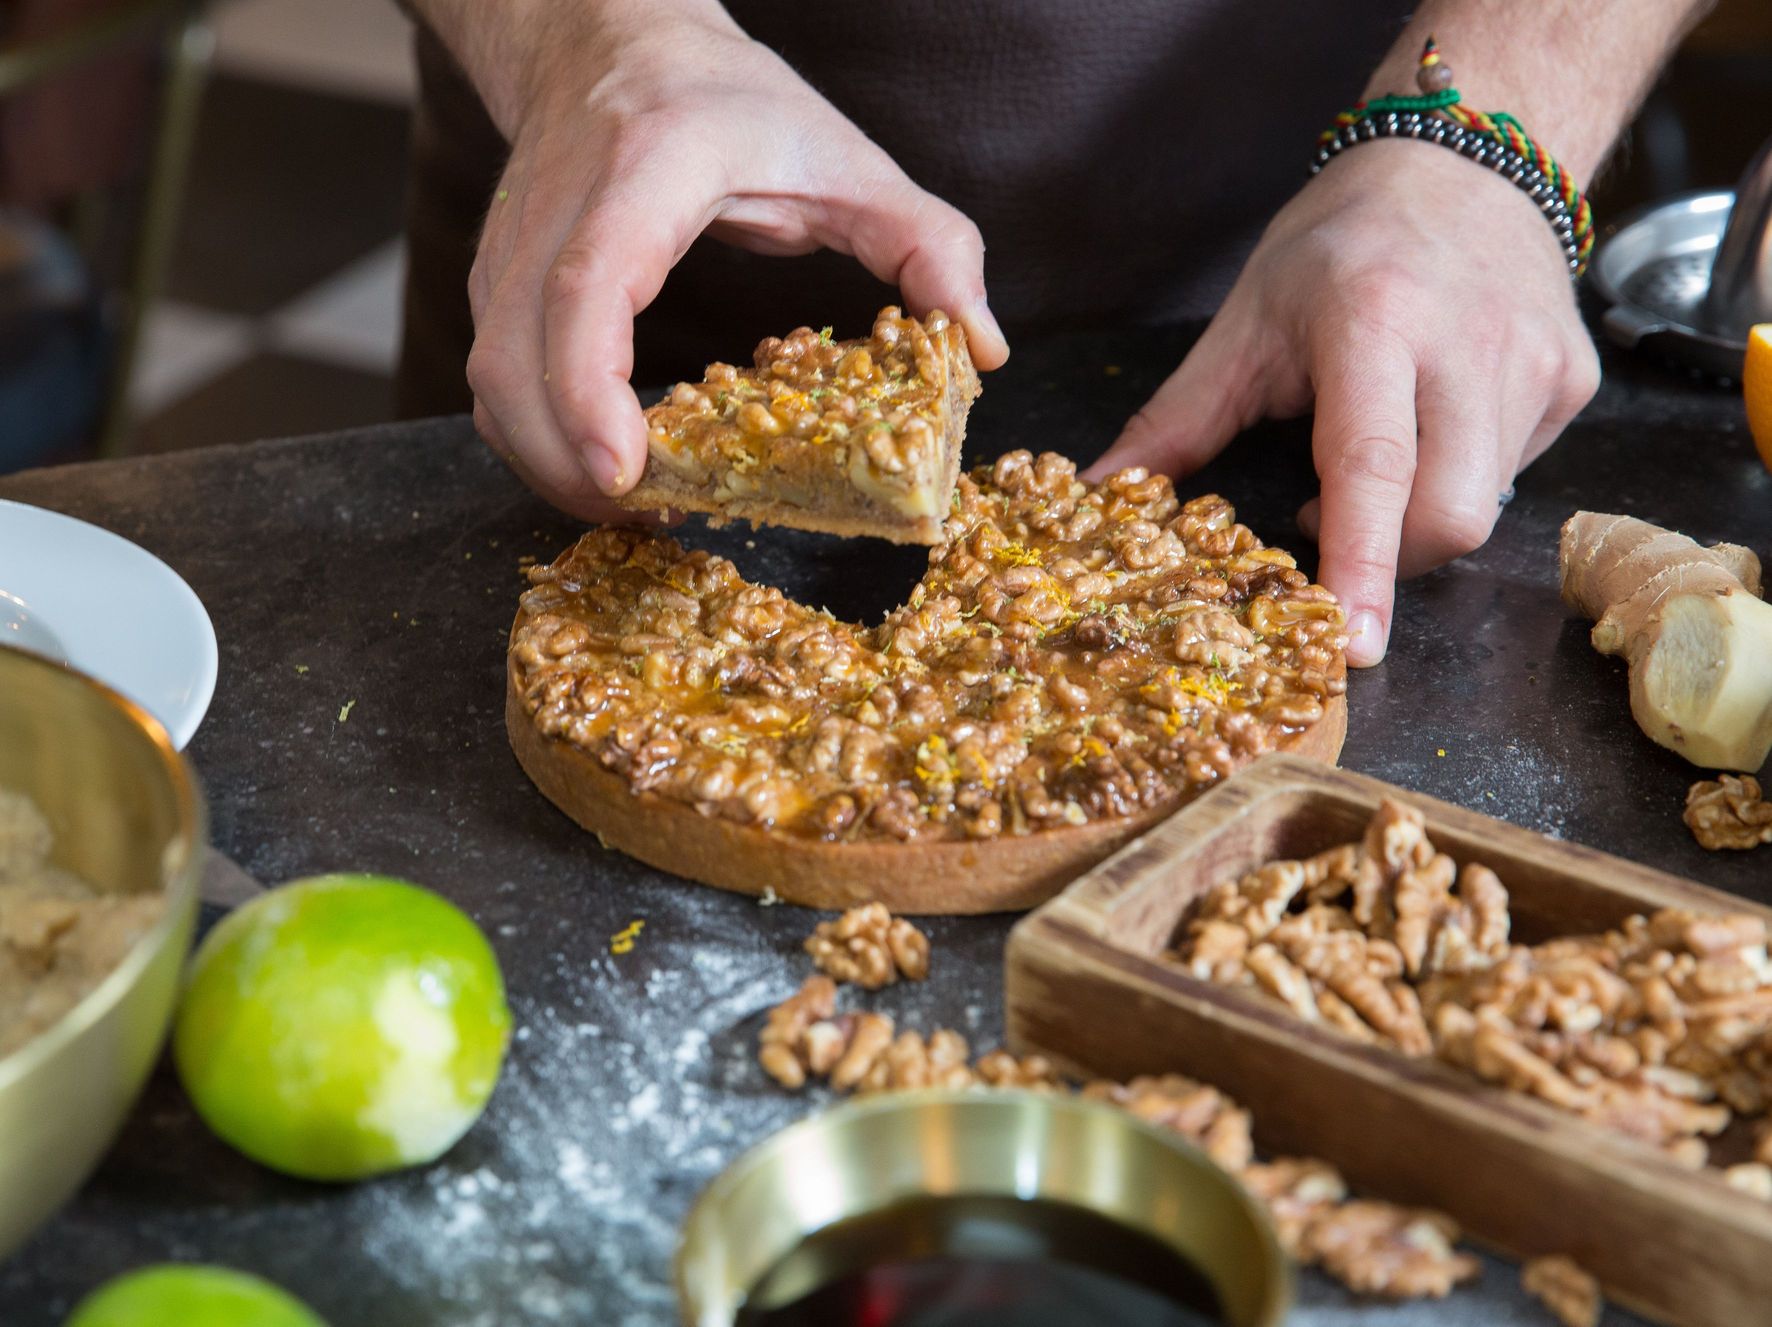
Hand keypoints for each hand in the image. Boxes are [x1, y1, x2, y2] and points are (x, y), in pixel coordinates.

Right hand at [463, 0, 1008, 519]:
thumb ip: (926, 243)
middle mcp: (555, 213)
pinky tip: (609, 469)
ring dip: (550, 465)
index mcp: (647, 172)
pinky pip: (498, 384)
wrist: (607, 41)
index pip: (590, 285)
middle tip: (652, 516)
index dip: (592, 388)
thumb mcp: (845, 155)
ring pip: (492, 385)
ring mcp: (510, 251)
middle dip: (567, 464)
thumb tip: (981, 345)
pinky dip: (540, 441)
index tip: (624, 470)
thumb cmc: (728, 104)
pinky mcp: (496, 284)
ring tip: (637, 506)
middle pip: (515, 362)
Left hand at [1085, 141, 1598, 665]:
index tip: (1353, 644)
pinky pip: (1514, 476)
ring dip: (1416, 515)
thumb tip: (1099, 494)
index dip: (1361, 563)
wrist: (1465, 157)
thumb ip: (1176, 419)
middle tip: (1326, 521)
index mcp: (1375, 322)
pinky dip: (1459, 477)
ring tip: (1376, 453)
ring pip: (1483, 507)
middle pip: (1449, 515)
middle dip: (1387, 559)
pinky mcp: (1574, 382)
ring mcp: (1536, 364)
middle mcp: (1469, 345)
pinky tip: (1434, 423)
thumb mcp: (1246, 319)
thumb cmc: (1340, 243)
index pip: (1372, 466)